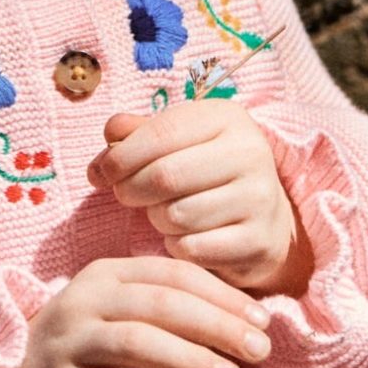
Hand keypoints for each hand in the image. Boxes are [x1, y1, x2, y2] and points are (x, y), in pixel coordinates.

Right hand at [1, 256, 273, 367]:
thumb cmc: (87, 353)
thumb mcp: (121, 319)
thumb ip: (169, 313)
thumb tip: (244, 322)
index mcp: (105, 276)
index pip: (171, 274)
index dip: (221, 295)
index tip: (262, 320)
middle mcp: (83, 301)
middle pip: (158, 304)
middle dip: (216, 325)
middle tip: (259, 350)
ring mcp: (67, 343)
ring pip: (135, 342)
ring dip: (189, 359)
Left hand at [87, 101, 314, 295]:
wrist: (265, 219)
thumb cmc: (205, 172)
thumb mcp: (176, 141)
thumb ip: (137, 133)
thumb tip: (110, 136)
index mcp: (227, 118)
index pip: (161, 133)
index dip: (121, 156)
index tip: (102, 171)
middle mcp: (250, 153)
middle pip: (164, 176)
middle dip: (130, 189)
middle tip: (125, 195)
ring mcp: (260, 199)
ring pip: (176, 216)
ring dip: (156, 220)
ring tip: (163, 213)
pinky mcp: (258, 241)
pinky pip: (191, 249)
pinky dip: (176, 246)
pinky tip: (185, 236)